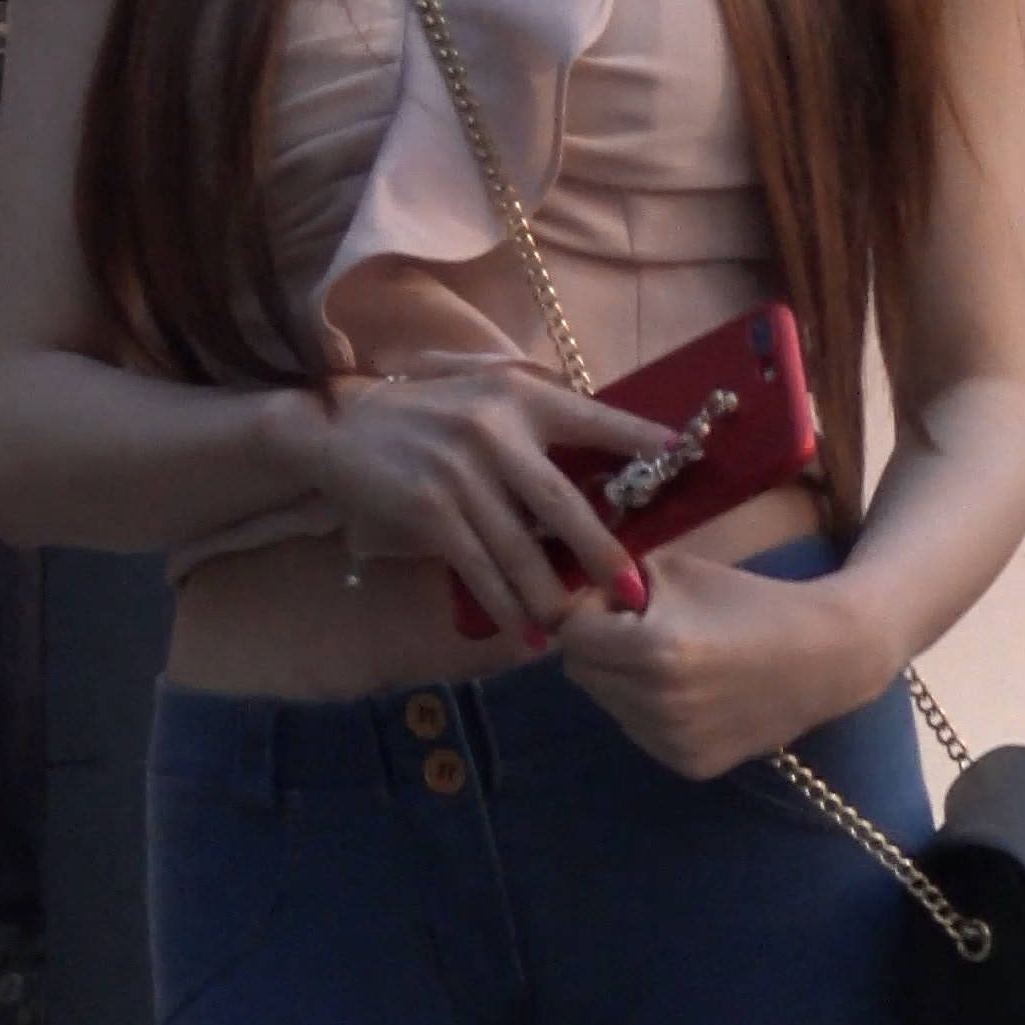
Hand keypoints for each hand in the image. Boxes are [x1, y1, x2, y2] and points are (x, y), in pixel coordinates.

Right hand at [289, 356, 660, 635]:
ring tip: (575, 625)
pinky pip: (478, 566)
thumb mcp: (484, 395)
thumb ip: (535, 419)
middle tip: (634, 589)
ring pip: (520, 548)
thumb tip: (598, 461)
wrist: (339, 426)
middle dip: (602, 551)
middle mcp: (496, 430)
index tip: (685, 458)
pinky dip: (504, 603)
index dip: (641, 441)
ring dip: (550, 595)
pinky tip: (524, 629)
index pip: (594, 419)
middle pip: (564, 502)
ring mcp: (462, 472)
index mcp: (520, 395)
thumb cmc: (424, 414)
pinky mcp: (430, 508)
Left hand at [554, 552, 887, 777]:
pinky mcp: (687, 764)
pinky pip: (637, 731)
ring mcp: (671, 741)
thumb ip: (618, 581)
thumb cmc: (750, 602)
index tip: (619, 604)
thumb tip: (578, 599)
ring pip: (606, 705)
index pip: (572, 633)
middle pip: (579, 672)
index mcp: (652, 649)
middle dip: (599, 647)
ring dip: (621, 680)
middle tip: (639, 630)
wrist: (823, 658)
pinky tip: (690, 692)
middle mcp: (656, 703)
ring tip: (670, 661)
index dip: (589, 612)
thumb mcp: (679, 570)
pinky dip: (648, 710)